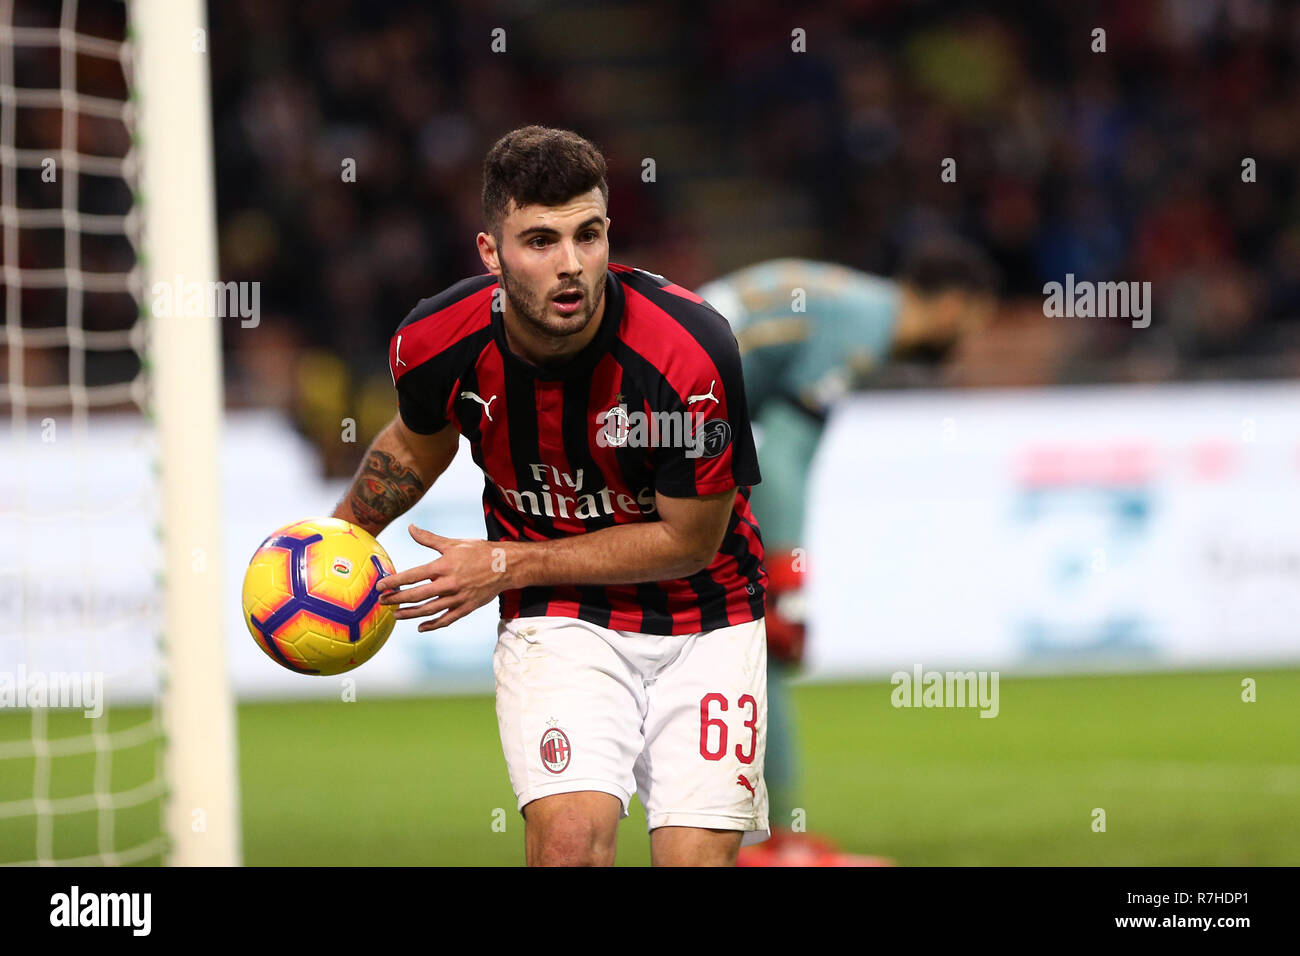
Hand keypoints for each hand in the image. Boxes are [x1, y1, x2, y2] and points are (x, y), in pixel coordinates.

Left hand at [376, 525, 509, 632]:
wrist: (506, 565)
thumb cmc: (479, 551)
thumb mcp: (453, 543)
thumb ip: (429, 539)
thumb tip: (410, 528)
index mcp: (444, 565)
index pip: (413, 576)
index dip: (394, 581)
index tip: (380, 586)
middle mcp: (449, 583)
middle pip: (417, 595)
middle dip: (397, 598)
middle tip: (382, 601)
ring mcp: (458, 597)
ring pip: (429, 610)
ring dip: (410, 614)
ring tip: (396, 615)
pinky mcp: (467, 607)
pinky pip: (447, 619)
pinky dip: (433, 625)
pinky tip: (420, 627)